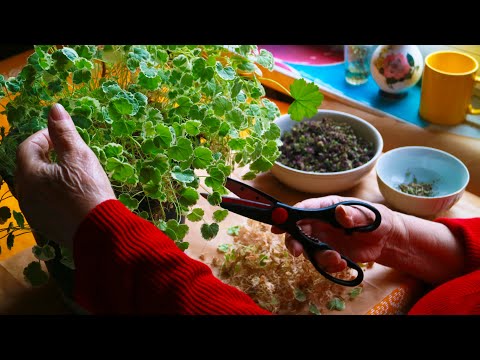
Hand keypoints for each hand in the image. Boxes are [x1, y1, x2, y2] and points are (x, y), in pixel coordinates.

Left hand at [15, 103, 115, 248]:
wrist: (100, 230)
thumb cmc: (89, 189)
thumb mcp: (79, 155)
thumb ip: (64, 132)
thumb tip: (54, 108)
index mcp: (29, 174)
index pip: (28, 147)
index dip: (44, 137)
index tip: (63, 136)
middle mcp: (24, 194)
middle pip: (29, 166)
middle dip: (45, 155)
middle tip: (68, 152)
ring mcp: (33, 212)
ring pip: (35, 186)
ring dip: (48, 175)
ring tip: (71, 173)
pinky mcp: (44, 225)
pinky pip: (43, 202)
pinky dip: (53, 193)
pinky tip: (71, 194)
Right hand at [272, 196, 400, 272]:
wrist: (386, 241)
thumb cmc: (377, 221)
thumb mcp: (369, 216)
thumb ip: (354, 215)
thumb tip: (340, 212)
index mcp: (326, 207)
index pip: (303, 209)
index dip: (288, 216)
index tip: (277, 225)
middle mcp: (319, 223)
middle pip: (297, 231)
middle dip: (293, 242)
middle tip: (297, 252)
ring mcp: (323, 239)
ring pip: (307, 249)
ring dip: (319, 257)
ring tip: (338, 260)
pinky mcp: (328, 253)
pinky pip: (320, 262)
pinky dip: (329, 266)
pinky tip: (344, 264)